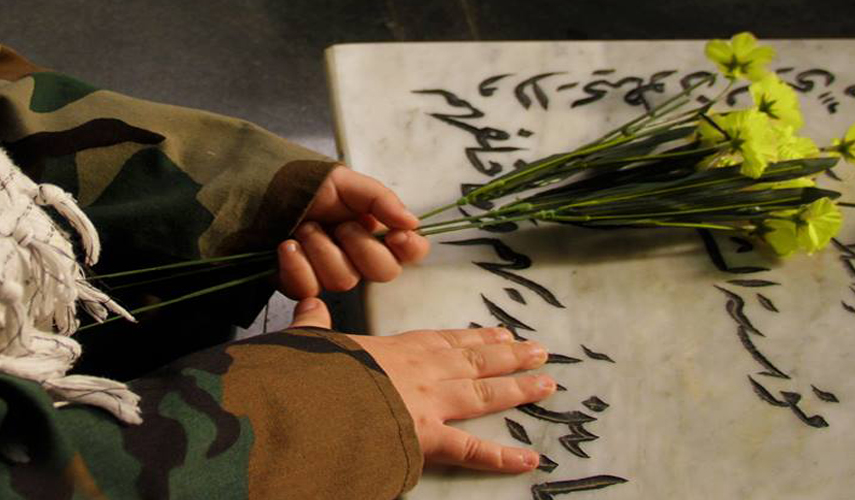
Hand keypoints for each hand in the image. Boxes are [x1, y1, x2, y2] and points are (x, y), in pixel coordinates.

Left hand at [277, 166, 429, 298]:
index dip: (411, 247)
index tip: (397, 235)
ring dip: (322, 249)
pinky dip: (297, 266)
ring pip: (344, 281)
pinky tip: (288, 246)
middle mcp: (356, 255)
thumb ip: (380, 199)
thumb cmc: (304, 185)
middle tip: (339, 225)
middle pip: (383, 271)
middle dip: (359, 245)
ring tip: (305, 226)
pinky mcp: (301, 284)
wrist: (259, 190)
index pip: (410, 250)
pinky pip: (309, 290)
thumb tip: (412, 222)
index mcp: (373, 230)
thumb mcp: (345, 182)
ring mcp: (329, 272)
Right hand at [289, 298, 554, 472]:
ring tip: (547, 382)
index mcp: (394, 348)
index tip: (496, 332)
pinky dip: (502, 458)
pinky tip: (529, 460)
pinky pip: (471, 451)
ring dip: (517, 388)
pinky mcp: (428, 438)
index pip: (443, 340)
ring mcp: (430, 403)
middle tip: (538, 350)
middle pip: (474, 361)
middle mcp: (422, 371)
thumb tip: (307, 301)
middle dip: (508, 355)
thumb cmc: (310, 371)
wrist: (311, 399)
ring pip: (483, 394)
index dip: (472, 337)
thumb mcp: (308, 341)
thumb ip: (313, 323)